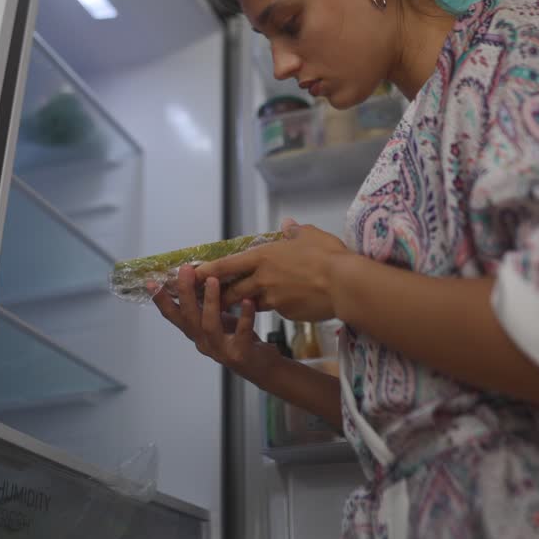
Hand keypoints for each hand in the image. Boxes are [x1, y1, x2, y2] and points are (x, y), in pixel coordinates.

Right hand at [152, 266, 282, 384]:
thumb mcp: (219, 320)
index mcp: (197, 333)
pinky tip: (247, 301)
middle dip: (185, 293)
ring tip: (213, 280)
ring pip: (209, 326)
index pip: (174, 316)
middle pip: (189, 318)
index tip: (151, 283)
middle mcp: (204, 342)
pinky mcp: (240, 355)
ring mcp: (221, 350)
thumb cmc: (240, 339)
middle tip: (185, 270)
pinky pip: (241, 333)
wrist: (263, 368)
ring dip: (210, 302)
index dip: (161, 301)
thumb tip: (198, 275)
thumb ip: (206, 305)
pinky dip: (244, 317)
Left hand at [195, 219, 347, 320]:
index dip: (208, 271)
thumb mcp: (310, 235)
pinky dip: (275, 307)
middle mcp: (263, 279)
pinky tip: (284, 304)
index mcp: (263, 257)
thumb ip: (295, 231)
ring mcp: (274, 299)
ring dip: (245, 303)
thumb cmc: (327, 254)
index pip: (227, 265)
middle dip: (220, 296)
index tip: (194, 274)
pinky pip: (276, 310)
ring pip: (252, 303)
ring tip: (240, 305)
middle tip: (210, 298)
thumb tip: (288, 225)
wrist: (344, 284)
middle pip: (233, 290)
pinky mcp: (286, 314)